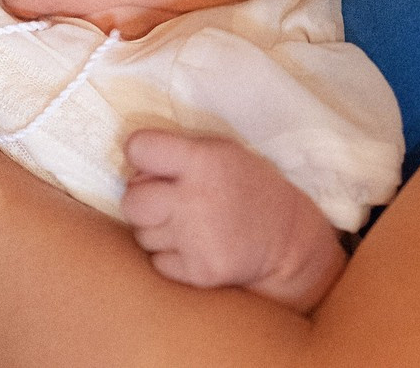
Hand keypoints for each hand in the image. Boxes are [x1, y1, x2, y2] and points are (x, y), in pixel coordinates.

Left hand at [121, 130, 348, 313]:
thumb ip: (178, 152)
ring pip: (141, 235)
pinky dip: (170, 257)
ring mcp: (195, 240)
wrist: (287, 239)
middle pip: (131, 201)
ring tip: (187, 224)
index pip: (139, 148)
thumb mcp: (221, 151)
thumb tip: (132, 165)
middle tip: (166, 201)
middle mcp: (194, 200)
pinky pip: (158, 263)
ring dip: (157, 230)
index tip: (152, 161)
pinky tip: (195, 247)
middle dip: (143, 200)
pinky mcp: (199, 272)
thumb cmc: (248, 186)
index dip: (141, 153)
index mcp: (202, 161)